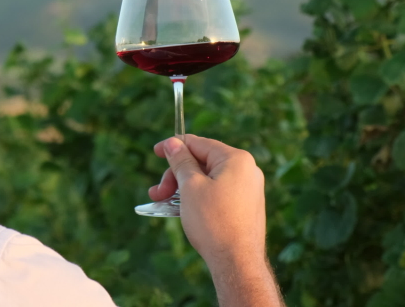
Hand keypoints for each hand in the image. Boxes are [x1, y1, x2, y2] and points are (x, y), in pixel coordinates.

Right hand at [149, 135, 283, 305]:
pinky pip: (217, 193)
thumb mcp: (189, 186)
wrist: (237, 262)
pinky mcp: (246, 206)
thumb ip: (181, 161)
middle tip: (157, 192)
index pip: (199, 143)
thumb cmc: (213, 222)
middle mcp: (247, 170)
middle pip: (202, 162)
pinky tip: (181, 209)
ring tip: (163, 203)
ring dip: (183, 188)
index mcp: (236, 159)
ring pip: (208, 179)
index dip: (174, 146)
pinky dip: (197, 197)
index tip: (156, 151)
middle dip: (176, 175)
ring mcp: (248, 189)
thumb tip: (173, 142)